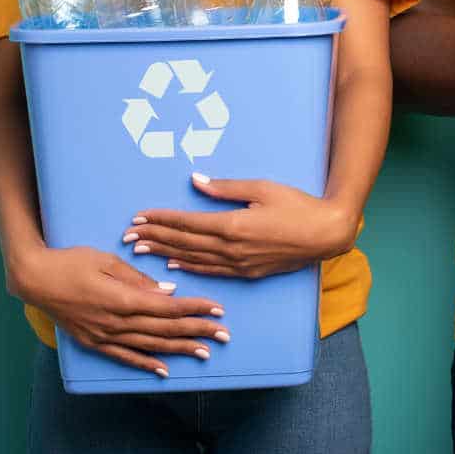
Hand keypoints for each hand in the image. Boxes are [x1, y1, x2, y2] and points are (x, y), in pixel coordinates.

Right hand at [14, 244, 228, 378]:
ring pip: (150, 346)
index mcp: (122, 299)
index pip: (167, 307)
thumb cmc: (72, 262)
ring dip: (179, 350)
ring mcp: (105, 337)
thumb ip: (138, 279)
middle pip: (164, 329)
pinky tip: (165, 370)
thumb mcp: (107, 260)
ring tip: (205, 352)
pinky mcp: (95, 343)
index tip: (217, 309)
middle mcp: (116, 323)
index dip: (194, 308)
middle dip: (197, 331)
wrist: (36, 279)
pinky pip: (125, 357)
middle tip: (224, 334)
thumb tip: (168, 291)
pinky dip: (147, 364)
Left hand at [125, 174, 356, 279]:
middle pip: (184, 243)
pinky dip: (189, 267)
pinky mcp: (247, 272)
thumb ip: (225, 188)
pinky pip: (210, 271)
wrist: (326, 233)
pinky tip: (175, 265)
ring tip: (141, 251)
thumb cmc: (297, 205)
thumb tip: (194, 180)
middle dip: (154, 238)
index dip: (161, 220)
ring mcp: (238, 264)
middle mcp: (231, 249)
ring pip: (193, 259)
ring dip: (165, 253)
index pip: (187, 223)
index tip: (139, 216)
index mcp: (232, 225)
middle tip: (128, 236)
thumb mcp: (261, 188)